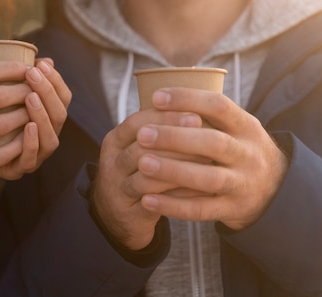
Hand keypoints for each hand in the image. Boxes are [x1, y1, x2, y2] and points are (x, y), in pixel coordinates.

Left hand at [0, 58, 70, 176]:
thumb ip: (9, 72)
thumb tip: (37, 56)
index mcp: (44, 114)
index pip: (62, 95)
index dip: (55, 80)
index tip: (40, 64)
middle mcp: (44, 134)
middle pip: (60, 113)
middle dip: (49, 92)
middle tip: (31, 74)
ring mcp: (33, 153)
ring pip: (51, 137)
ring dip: (43, 115)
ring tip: (30, 97)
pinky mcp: (17, 168)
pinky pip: (31, 159)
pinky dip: (32, 143)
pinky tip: (27, 126)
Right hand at [93, 108, 202, 250]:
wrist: (116, 213)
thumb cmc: (137, 172)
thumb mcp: (139, 147)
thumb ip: (161, 130)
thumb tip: (201, 108)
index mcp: (115, 140)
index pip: (138, 122)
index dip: (166, 117)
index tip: (196, 115)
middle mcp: (112, 161)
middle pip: (142, 146)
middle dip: (177, 140)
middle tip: (209, 138)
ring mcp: (117, 187)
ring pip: (148, 174)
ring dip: (181, 166)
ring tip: (209, 162)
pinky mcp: (128, 211)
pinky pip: (156, 201)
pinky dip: (180, 193)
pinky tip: (202, 189)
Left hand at [135, 88, 289, 230]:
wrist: (275, 190)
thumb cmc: (238, 150)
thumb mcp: (235, 128)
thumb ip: (206, 115)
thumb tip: (157, 96)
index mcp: (246, 127)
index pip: (219, 106)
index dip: (188, 99)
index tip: (156, 98)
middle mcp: (248, 154)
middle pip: (213, 142)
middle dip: (175, 137)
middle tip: (143, 134)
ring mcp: (243, 184)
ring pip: (208, 178)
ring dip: (173, 170)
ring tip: (142, 164)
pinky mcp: (234, 209)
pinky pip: (201, 210)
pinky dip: (173, 206)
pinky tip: (147, 200)